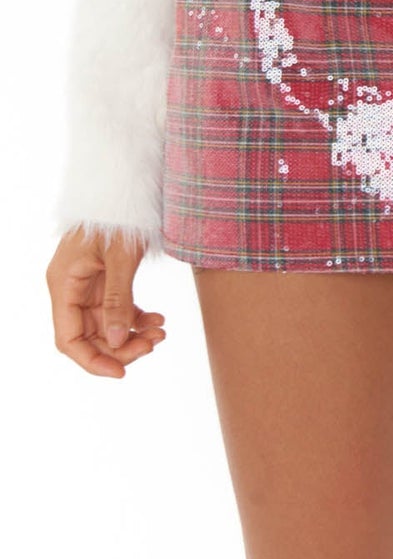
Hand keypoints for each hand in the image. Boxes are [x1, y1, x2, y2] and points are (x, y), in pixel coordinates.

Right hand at [46, 226, 166, 377]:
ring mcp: (88, 285)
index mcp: (64, 284)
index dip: (92, 361)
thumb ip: (117, 299)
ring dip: (133, 334)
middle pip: (90, 336)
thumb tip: (119, 342)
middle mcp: (72, 289)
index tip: (121, 372)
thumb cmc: (119, 213)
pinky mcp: (106, 279)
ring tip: (161, 332)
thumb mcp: (120, 256)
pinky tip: (158, 320)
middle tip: (154, 344)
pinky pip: (118, 309)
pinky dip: (136, 318)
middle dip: (121, 347)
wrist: (126, 186)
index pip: (69, 339)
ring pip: (107, 325)